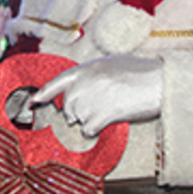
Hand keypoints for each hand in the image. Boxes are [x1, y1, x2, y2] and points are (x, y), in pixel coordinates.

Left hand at [31, 54, 163, 137]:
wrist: (158, 81)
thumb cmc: (141, 72)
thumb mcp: (111, 63)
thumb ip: (92, 74)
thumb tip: (84, 86)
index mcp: (85, 69)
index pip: (57, 82)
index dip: (44, 93)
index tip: (34, 102)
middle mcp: (83, 84)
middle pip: (68, 106)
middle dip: (78, 111)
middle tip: (98, 107)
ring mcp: (91, 100)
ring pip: (78, 119)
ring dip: (90, 119)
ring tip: (109, 109)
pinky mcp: (100, 116)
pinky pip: (88, 129)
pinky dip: (96, 129)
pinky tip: (108, 120)